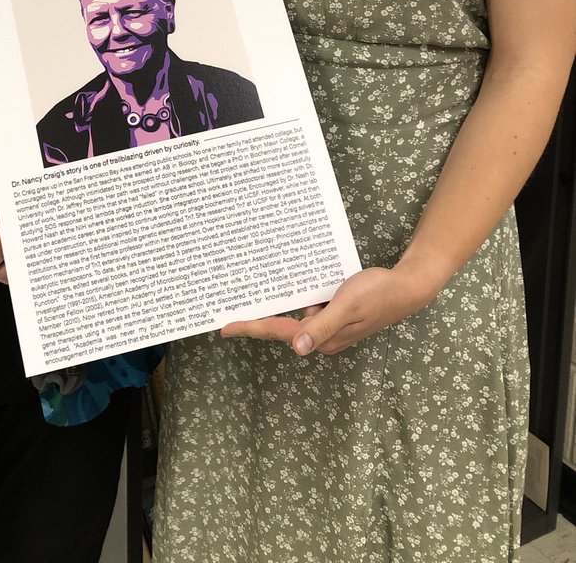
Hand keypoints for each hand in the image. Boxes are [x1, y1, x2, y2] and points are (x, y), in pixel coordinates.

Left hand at [220, 263, 435, 355]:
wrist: (406, 288)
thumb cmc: (378, 294)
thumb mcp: (348, 306)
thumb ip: (323, 325)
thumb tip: (296, 347)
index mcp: (324, 337)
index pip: (280, 333)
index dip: (252, 328)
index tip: (225, 328)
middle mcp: (323, 335)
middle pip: (283, 327)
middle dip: (258, 320)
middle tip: (229, 313)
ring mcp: (329, 325)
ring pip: (295, 316)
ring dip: (276, 307)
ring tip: (251, 295)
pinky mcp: (335, 315)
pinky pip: (309, 308)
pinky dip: (296, 298)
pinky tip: (288, 286)